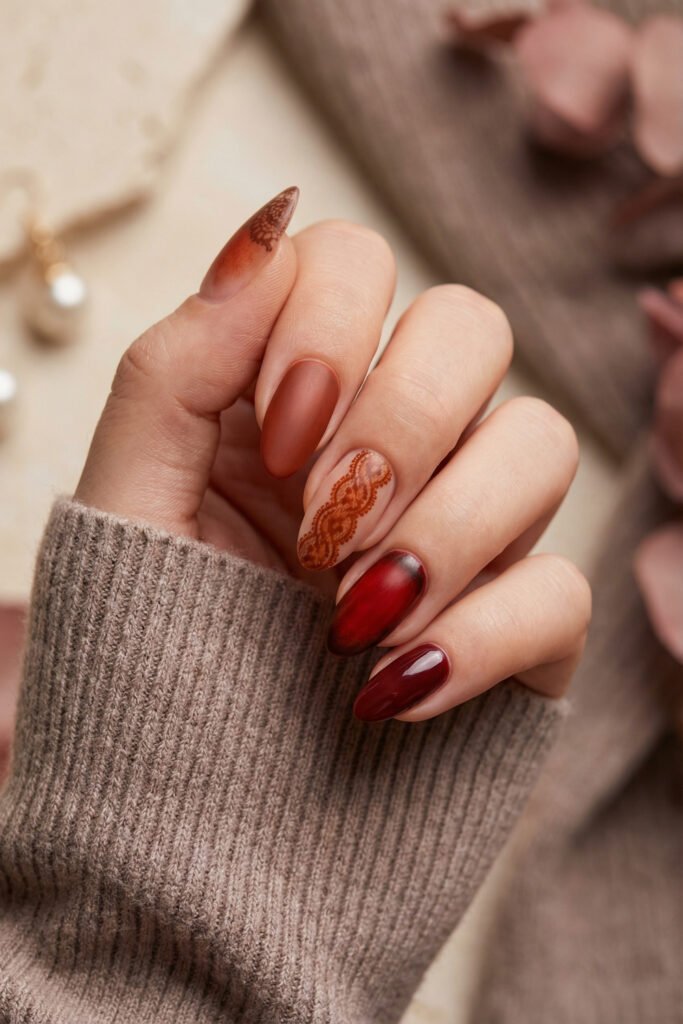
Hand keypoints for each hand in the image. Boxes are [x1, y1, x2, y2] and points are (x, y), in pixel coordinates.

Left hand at [76, 188, 590, 721]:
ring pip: (541, 443)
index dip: (324, 329)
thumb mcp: (129, 508)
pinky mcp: (516, 627)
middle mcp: (392, 443)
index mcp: (294, 397)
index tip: (275, 438)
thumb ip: (175, 368)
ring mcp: (464, 530)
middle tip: (323, 527)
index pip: (353, 264)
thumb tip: (263, 235)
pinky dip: (477, 637)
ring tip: (348, 617)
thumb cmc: (150, 656)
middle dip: (403, 417)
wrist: (189, 825)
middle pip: (472, 326)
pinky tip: (389, 689)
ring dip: (446, 529)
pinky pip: (560, 590)